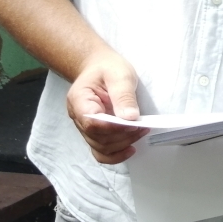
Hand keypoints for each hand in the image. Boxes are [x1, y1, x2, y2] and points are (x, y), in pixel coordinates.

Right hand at [65, 49, 146, 163]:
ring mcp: (85, 128)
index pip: (92, 123)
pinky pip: (101, 151)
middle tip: (143, 127)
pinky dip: (115, 154)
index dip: (113, 128)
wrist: (98, 67)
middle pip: (97, 138)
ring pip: (100, 148)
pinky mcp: (94, 133)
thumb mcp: (119, 75)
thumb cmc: (108, 68)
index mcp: (79, 100)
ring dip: (122, 145)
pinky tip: (130, 149)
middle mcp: (78, 118)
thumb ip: (123, 95)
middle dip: (122, 136)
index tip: (134, 124)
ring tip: (141, 132)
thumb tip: (130, 118)